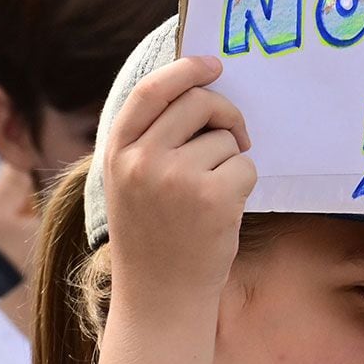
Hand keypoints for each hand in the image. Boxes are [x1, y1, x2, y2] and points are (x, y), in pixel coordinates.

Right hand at [102, 57, 255, 300]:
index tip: (212, 65)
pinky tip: (223, 211)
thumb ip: (150, 139)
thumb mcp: (130, 183)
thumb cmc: (153, 238)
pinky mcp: (213, 197)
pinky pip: (245, 166)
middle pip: (198, 102)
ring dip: (232, 159)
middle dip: (226, 112)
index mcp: (118, 152)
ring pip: (225, 138)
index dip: (185, 70)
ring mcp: (177, 178)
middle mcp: (142, 160)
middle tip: (236, 135)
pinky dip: (244, 183)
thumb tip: (195, 90)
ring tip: (212, 195)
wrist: (160, 298)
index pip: (152, 91)